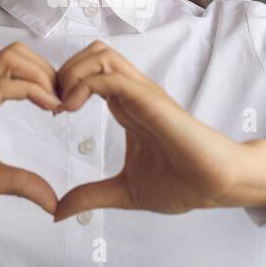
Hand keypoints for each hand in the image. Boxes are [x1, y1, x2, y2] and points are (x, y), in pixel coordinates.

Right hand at [0, 41, 62, 214]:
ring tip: (57, 104)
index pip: (18, 64)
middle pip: (19, 51)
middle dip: (49, 71)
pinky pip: (4, 85)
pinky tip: (49, 108)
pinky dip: (33, 90)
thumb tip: (53, 202)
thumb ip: (24, 184)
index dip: (46, 79)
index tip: (62, 107)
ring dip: (43, 76)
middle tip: (65, 101)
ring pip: (13, 58)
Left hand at [51, 40, 264, 220]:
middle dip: (63, 70)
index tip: (50, 113)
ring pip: (100, 55)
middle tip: (50, 103)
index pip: (91, 71)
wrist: (215, 186)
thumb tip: (58, 213)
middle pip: (93, 52)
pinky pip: (111, 77)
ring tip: (60, 104)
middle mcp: (134, 94)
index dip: (64, 84)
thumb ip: (91, 196)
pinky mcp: (151, 101)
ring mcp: (143, 94)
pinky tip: (70, 109)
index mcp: (127, 107)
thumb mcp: (123, 192)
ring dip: (71, 73)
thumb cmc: (182, 184)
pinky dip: (83, 85)